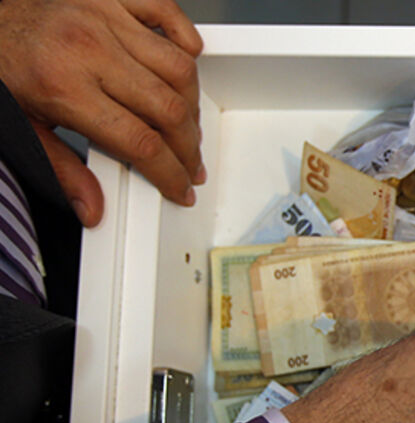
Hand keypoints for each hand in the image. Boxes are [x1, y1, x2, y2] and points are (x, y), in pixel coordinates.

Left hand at [0, 0, 203, 226]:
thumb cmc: (1, 66)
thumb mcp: (23, 125)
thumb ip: (61, 169)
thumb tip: (91, 207)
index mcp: (64, 86)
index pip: (140, 142)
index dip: (169, 173)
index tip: (179, 186)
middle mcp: (89, 49)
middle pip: (168, 109)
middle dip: (188, 146)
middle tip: (189, 162)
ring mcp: (104, 18)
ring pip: (178, 67)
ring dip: (192, 101)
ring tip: (187, 122)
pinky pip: (166, 12)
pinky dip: (185, 35)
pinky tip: (187, 57)